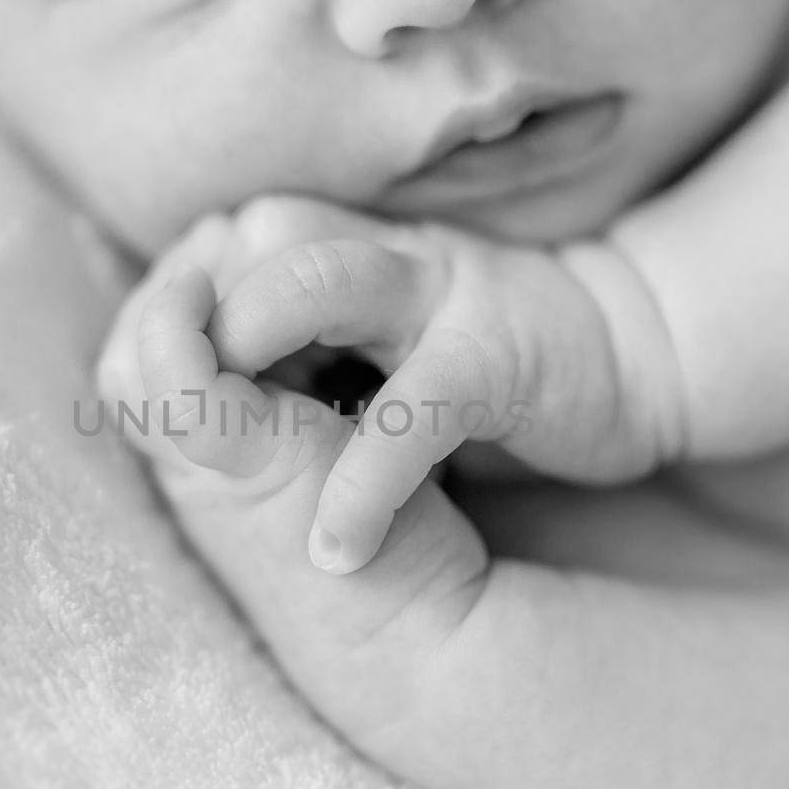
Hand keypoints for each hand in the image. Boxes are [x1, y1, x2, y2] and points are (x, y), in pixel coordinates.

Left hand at [199, 197, 684, 574]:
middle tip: (179, 409)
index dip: (172, 306)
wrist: (629, 350)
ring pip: (316, 284)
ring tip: (231, 449)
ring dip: (253, 356)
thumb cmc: (474, 360)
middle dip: (194, 318)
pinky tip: (333, 549)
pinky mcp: (495, 360)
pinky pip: (413, 411)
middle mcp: (383, 256)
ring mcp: (439, 296)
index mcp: (346, 247)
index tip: (159, 384)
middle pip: (255, 239)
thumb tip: (174, 382)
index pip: (224, 240)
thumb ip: (286, 342)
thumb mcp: (369, 341)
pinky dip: (363, 483)